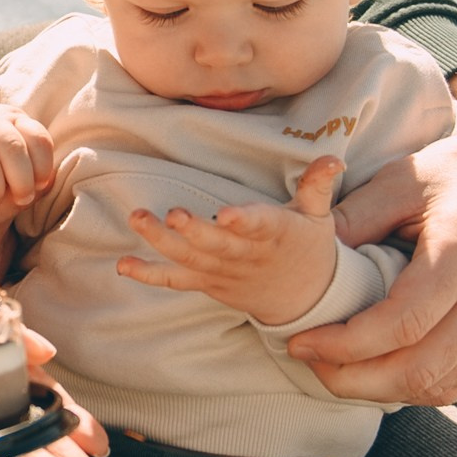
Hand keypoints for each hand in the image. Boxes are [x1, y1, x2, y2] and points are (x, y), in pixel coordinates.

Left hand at [117, 157, 343, 325]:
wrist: (306, 298)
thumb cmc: (308, 246)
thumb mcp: (319, 216)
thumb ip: (317, 185)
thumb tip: (333, 158)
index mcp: (275, 234)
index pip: (260, 226)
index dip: (244, 221)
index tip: (227, 214)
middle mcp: (246, 256)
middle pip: (218, 245)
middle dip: (195, 232)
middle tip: (173, 214)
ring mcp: (223, 272)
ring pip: (191, 259)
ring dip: (162, 242)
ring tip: (137, 219)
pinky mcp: (207, 283)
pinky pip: (176, 280)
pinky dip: (150, 275)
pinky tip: (124, 265)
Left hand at [286, 69, 456, 404]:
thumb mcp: (402, 180)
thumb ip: (353, 218)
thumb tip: (303, 259)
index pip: (402, 324)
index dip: (345, 345)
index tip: (301, 342)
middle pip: (421, 368)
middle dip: (356, 380)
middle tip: (309, 363)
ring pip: (442, 384)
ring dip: (381, 390)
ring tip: (335, 370)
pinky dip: (416, 387)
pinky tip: (378, 372)